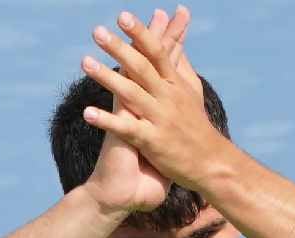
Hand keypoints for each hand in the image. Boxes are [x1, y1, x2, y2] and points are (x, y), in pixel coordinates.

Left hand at [82, 9, 227, 192]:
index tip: (122, 16)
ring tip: (84, 62)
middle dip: (119, 48)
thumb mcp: (191, 91)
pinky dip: (106, 120)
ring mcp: (159, 118)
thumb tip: (175, 36)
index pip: (157, 52)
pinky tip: (87, 113)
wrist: (210, 164)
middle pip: (141, 67)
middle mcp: (167, 97)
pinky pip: (126, 128)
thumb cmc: (196, 125)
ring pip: (131, 94)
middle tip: (97, 31)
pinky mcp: (152, 141)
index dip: (140, 33)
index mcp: (174, 84)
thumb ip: (179, 63)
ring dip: (107, 77)